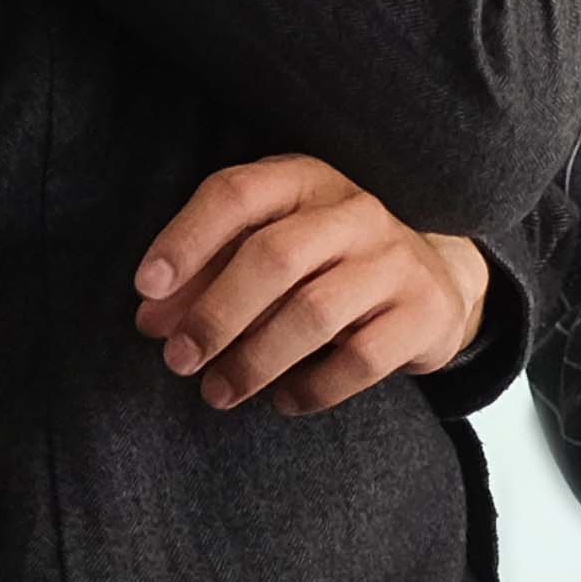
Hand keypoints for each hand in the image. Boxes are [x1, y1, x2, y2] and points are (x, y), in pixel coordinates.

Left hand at [131, 156, 491, 416]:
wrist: (434, 284)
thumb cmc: (328, 266)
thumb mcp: (270, 252)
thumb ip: (209, 277)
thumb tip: (153, 322)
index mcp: (306, 182)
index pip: (236, 194)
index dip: (185, 239)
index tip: (146, 289)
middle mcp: (355, 212)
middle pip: (274, 256)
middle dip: (216, 314)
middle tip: (178, 360)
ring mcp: (396, 261)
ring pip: (314, 312)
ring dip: (254, 360)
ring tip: (218, 391)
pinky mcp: (424, 312)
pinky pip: (360, 359)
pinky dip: (312, 387)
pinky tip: (284, 400)